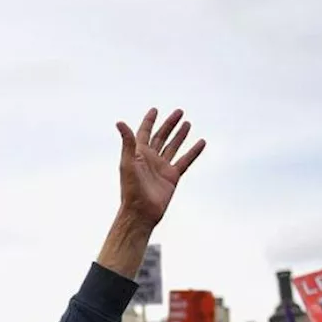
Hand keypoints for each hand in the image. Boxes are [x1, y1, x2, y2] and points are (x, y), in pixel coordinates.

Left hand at [115, 108, 205, 224]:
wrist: (141, 211)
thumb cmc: (131, 188)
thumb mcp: (127, 162)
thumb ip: (127, 142)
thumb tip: (119, 122)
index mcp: (138, 153)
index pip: (144, 132)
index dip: (149, 121)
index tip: (155, 110)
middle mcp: (150, 159)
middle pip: (161, 137)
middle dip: (169, 124)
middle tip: (179, 111)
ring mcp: (162, 167)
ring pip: (173, 147)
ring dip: (180, 135)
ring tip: (188, 123)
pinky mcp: (172, 177)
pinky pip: (185, 161)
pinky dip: (193, 152)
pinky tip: (201, 142)